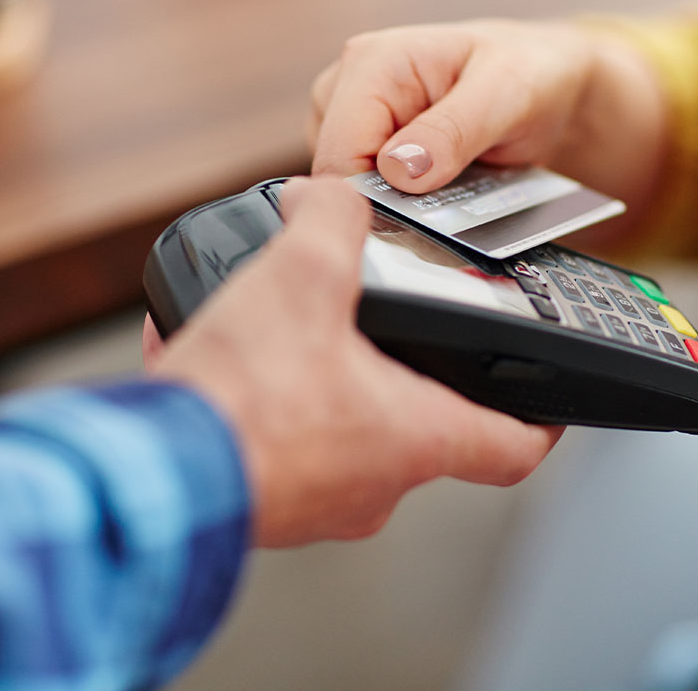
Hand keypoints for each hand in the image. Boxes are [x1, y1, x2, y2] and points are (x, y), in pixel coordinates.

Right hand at [149, 178, 562, 547]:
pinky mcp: (261, 500)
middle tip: (378, 331)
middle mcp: (371, 485)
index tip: (543, 396)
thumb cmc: (243, 401)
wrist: (154, 473)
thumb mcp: (300, 279)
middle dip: (398, 373)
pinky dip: (257, 401)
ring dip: (319, 385)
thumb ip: (330, 222)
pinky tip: (214, 357)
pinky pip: (273, 440)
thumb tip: (326, 196)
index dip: (539, 416)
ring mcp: (315, 502)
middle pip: (415, 427)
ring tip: (280, 336)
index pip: (512, 445)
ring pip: (337, 435)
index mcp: (410, 437)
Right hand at [308, 20, 666, 240]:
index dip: (372, 201)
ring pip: (346, 190)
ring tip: (447, 189)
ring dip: (393, 206)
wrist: (545, 81)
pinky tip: (433, 190)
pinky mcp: (355, 143)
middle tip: (445, 206)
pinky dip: (396, 203)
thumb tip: (399, 172)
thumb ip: (453, 131)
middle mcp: (345, 87)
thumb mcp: (508, 94)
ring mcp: (345, 117)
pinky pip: (360, 191)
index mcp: (371, 64)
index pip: (338, 158)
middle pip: (336, 178)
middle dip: (385, 205)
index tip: (419, 223)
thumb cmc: (529, 73)